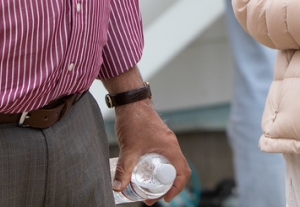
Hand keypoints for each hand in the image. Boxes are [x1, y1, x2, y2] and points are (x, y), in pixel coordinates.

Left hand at [107, 68, 190, 202]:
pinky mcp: (157, 138)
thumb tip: (117, 188)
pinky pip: (162, 157)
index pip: (182, 172)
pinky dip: (155, 167)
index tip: (165, 198)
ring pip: (168, 163)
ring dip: (160, 177)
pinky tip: (141, 170)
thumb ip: (123, 169)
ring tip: (145, 186)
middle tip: (151, 197)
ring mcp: (164, 141)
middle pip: (176, 170)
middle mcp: (170, 145)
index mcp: (170, 148)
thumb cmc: (135, 121)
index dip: (177, 188)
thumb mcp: (129, 149)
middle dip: (166, 186)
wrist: (131, 102)